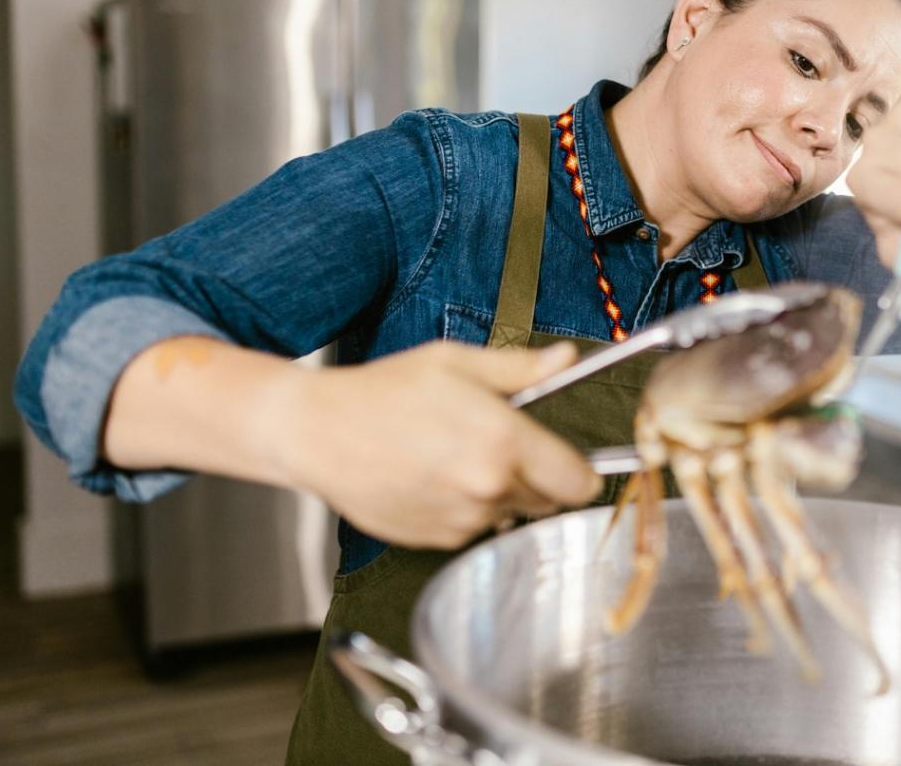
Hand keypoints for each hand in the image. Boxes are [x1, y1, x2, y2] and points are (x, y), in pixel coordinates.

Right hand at [270, 341, 598, 548]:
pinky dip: (463, 510)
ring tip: (453, 457)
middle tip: (497, 446)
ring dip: (496, 493)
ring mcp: (461, 520)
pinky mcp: (436, 541)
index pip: (578, 480)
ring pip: (507, 514)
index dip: (582, 472)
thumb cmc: (384, 391)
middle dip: (535, 476)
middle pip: (547, 499)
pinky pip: (472, 529)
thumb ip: (520, 369)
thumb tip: (567, 359)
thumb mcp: (455, 363)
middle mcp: (488, 487)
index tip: (576, 466)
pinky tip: (432, 479)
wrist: (319, 433)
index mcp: (502, 440)